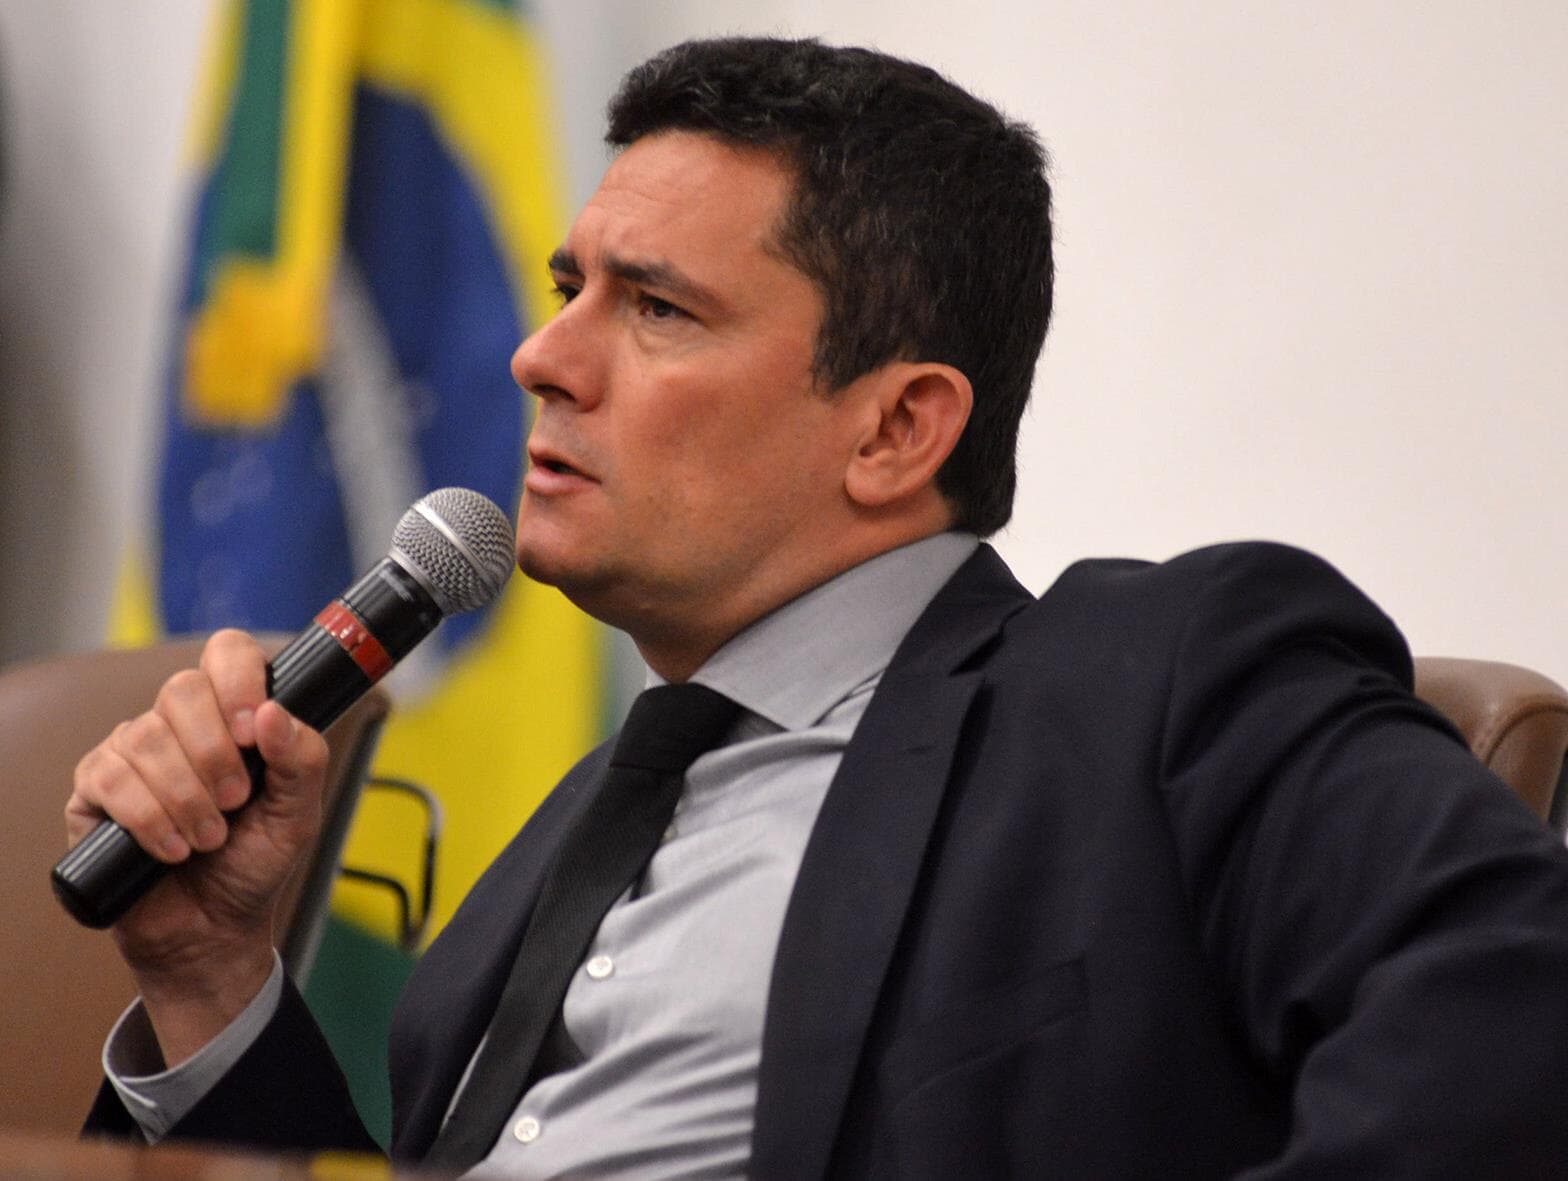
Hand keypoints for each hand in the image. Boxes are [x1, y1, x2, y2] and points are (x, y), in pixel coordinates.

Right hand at [65, 628, 328, 1062]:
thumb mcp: (300, 814)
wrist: (213, 927)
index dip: (239, 681)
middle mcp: (180, 723)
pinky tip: (172, 849)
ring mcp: (133, 752)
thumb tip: (274, 714)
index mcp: (234, 714)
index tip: (253, 731)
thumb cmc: (255, 863)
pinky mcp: (95, 790)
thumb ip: (303, 759)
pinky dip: (150, 818)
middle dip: (216, 755)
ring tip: (209, 838)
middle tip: (236, 802)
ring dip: (187, 798)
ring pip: (147, 738)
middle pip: (183, 690)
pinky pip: (111, 779)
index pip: (227, 652)